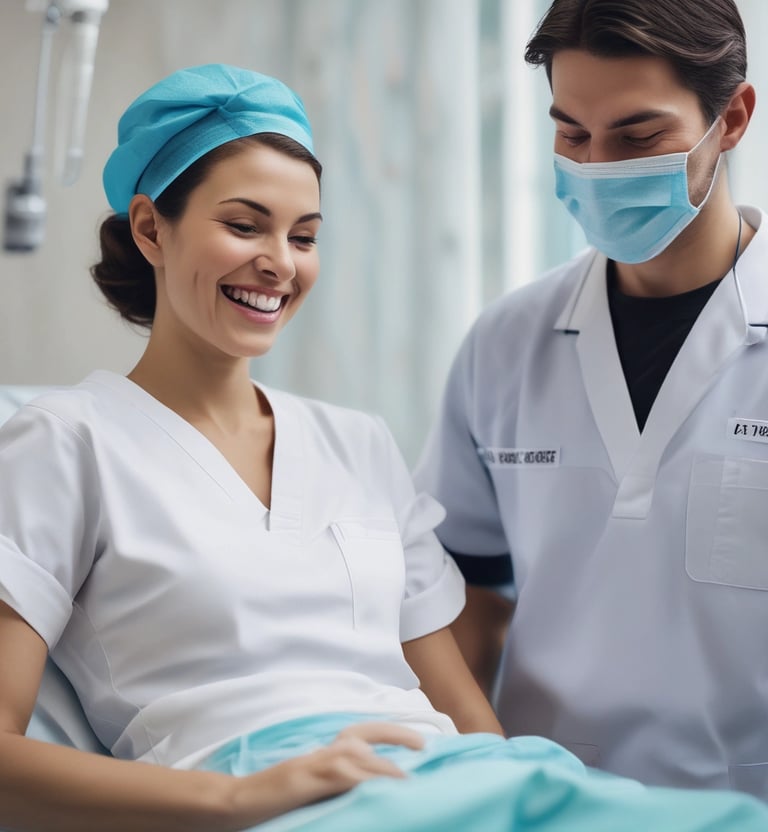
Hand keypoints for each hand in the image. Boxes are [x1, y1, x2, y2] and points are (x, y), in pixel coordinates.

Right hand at [234, 722, 424, 825]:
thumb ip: (340, 783)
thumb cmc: (275, 800)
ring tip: (411, 780)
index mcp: (325, 751)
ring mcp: (314, 764)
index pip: (364, 731)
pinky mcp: (307, 780)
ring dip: (386, 767)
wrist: (236, 802)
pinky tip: (381, 789)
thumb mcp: (314, 788)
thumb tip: (375, 791)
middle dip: (397, 737)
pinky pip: (343, 776)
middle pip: (366, 736)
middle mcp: (322, 750)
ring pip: (358, 757)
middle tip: (425, 747)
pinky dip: (364, 779)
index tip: (421, 741)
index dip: (393, 733)